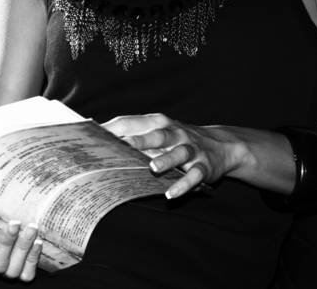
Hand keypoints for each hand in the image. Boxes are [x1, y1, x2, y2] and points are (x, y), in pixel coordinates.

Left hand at [101, 113, 246, 198]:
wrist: (221, 145)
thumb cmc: (178, 140)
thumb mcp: (159, 133)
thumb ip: (133, 135)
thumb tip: (97, 141)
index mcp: (160, 123)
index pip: (134, 122)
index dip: (116, 128)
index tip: (96, 135)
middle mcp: (176, 134)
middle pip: (158, 134)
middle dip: (142, 140)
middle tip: (125, 145)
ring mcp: (191, 149)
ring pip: (179, 153)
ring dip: (166, 159)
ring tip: (153, 168)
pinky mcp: (204, 166)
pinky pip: (194, 175)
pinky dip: (183, 184)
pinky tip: (171, 194)